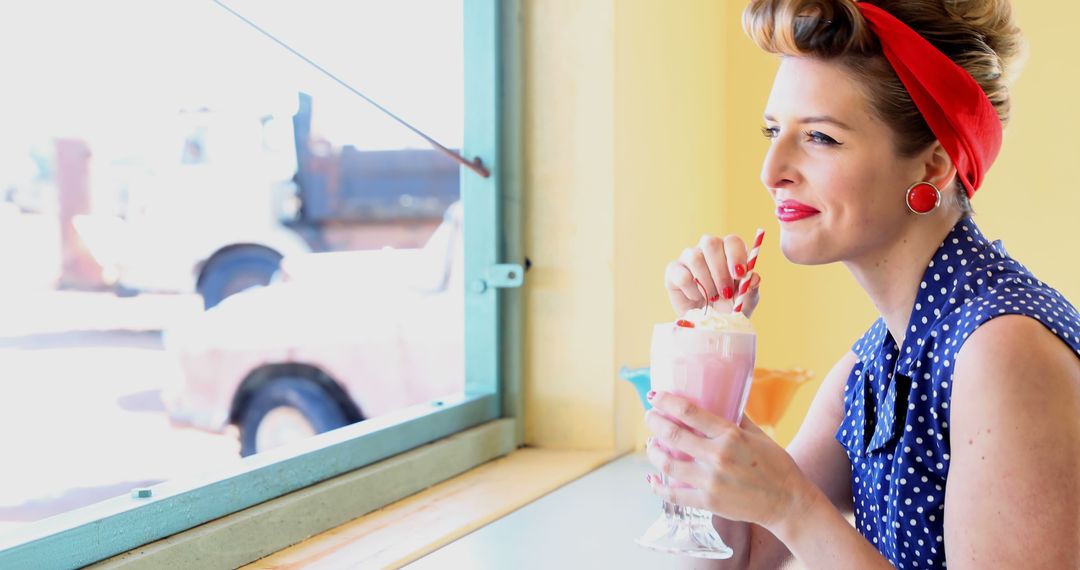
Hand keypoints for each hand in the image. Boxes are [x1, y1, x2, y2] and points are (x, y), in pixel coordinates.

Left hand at [644, 391, 813, 530]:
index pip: (689, 412)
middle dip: (654, 422)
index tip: (655, 396)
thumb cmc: (777, 466)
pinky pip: (674, 495)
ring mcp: (711, 481)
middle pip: (672, 435)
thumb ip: (738, 418)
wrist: (788, 502)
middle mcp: (718, 456)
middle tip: (649, 417)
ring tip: (651, 444)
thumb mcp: (759, 435)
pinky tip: (651, 479)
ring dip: (653, 452)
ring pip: (668, 464)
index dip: (666, 402)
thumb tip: (724, 398)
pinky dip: (658, 487)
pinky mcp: (708, 502)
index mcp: (730, 435)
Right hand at [664, 233, 761, 317]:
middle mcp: (708, 249)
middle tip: (725, 292)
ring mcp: (689, 257)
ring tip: (712, 298)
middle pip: (711, 243)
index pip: (732, 241)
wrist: (707, 323)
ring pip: (695, 257)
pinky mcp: (673, 270)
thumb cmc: (729, 307)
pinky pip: (681, 274)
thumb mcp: (745, 302)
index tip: (740, 275)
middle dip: (719, 270)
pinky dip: (691, 290)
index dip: (736, 255)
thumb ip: (751, 289)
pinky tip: (696, 298)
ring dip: (706, 282)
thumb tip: (754, 279)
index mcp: (729, 251)